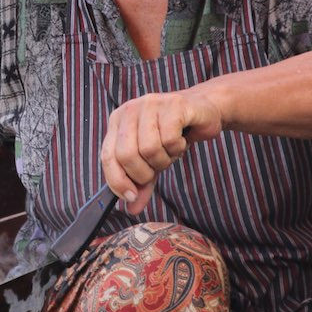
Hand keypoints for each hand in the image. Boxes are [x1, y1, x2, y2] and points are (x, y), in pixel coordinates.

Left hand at [101, 90, 222, 214]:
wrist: (203, 112)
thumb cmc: (173, 135)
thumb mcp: (152, 161)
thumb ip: (141, 183)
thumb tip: (132, 207)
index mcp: (117, 121)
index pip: (108, 156)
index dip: (117, 180)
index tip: (131, 196)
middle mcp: (129, 110)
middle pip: (127, 155)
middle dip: (144, 172)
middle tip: (158, 167)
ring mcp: (150, 104)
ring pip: (149, 149)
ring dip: (165, 159)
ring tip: (172, 150)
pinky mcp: (173, 104)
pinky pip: (170, 139)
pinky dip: (178, 147)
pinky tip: (182, 139)